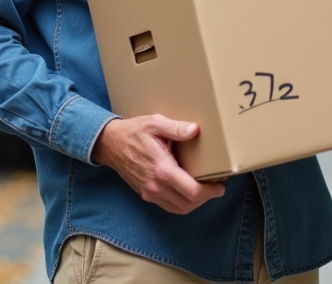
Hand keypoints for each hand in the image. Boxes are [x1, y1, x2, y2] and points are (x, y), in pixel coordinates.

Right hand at [92, 115, 225, 214]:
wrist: (110, 144)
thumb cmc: (134, 131)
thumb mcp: (155, 123)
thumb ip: (176, 128)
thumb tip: (195, 130)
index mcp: (162, 170)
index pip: (192, 192)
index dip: (210, 192)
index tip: (221, 185)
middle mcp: (155, 186)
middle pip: (188, 204)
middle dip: (206, 198)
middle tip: (217, 187)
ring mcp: (150, 192)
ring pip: (179, 209)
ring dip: (195, 203)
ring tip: (205, 190)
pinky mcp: (146, 194)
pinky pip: (169, 206)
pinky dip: (182, 203)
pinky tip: (188, 191)